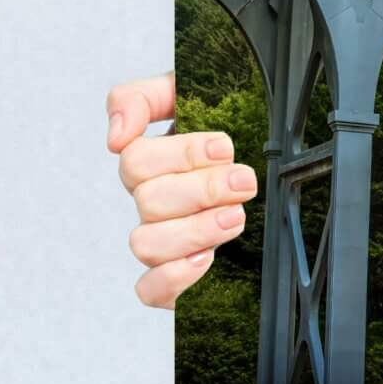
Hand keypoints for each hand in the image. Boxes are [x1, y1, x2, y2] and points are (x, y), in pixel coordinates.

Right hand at [107, 73, 254, 309]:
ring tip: (235, 216)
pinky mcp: (175, 277)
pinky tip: (206, 259)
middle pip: (148, 201)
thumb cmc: (229, 126)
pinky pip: (149, 290)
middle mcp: (153, 201)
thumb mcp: (191, 92)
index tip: (224, 147)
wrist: (266, 162)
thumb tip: (116, 136)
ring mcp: (163, 239)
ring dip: (195, 230)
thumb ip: (144, 97)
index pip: (136, 160)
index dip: (182, 154)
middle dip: (203, 189)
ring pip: (146, 244)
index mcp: (152, 161)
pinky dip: (173, 277)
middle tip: (242, 180)